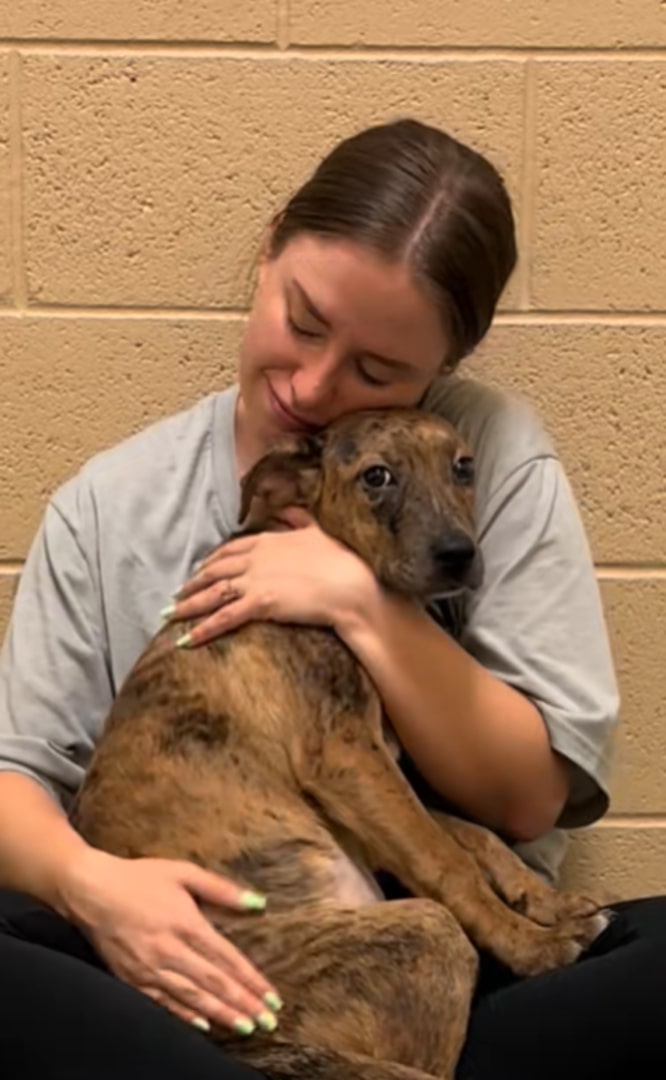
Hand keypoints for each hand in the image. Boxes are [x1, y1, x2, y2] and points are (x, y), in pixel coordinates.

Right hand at [61, 848, 281, 1034]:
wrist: (90, 891)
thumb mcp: (183, 872)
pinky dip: (185, 1016)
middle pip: (214, 983)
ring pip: (192, 998)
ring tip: (246, 1027)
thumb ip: (221, 889)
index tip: (272, 997)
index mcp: (186, 923)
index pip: (227, 958)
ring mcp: (149, 968)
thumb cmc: (139, 878)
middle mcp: (169, 950)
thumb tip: (257, 902)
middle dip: (244, 1004)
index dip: (252, 980)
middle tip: (268, 1022)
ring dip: (221, 1014)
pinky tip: (204, 1026)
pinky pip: (163, 1003)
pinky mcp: (131, 979)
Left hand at [167, 509, 374, 646]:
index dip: (212, 560)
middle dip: (193, 583)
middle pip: (215, 570)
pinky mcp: (259, 603)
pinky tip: (186, 640)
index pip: (231, 549)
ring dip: (188, 605)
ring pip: (212, 593)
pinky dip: (203, 629)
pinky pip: (224, 618)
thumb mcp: (319, 531)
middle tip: (177, 594)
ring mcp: (255, 580)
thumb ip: (300, 519)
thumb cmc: (341, 559)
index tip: (201, 569)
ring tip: (170, 615)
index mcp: (268, 540)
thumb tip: (290, 508)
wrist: (351, 585)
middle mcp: (255, 558)